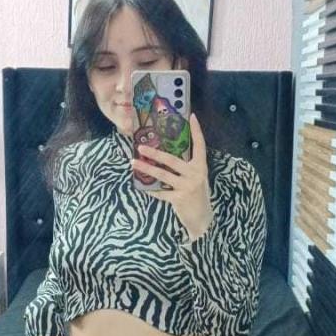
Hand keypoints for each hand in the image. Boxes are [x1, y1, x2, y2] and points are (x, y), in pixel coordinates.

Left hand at [131, 112, 213, 240]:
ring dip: (146, 169)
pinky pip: (160, 192)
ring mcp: (187, 186)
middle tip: (141, 147)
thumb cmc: (196, 194)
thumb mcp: (196, 178)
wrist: (202, 219)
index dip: (196, 131)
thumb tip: (165, 153)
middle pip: (172, 160)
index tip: (191, 116)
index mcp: (201, 166)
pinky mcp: (179, 198)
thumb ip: (185, 167)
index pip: (200, 145)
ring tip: (133, 162)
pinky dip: (150, 189)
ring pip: (163, 175)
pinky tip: (141, 186)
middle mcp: (195, 174)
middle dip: (155, 153)